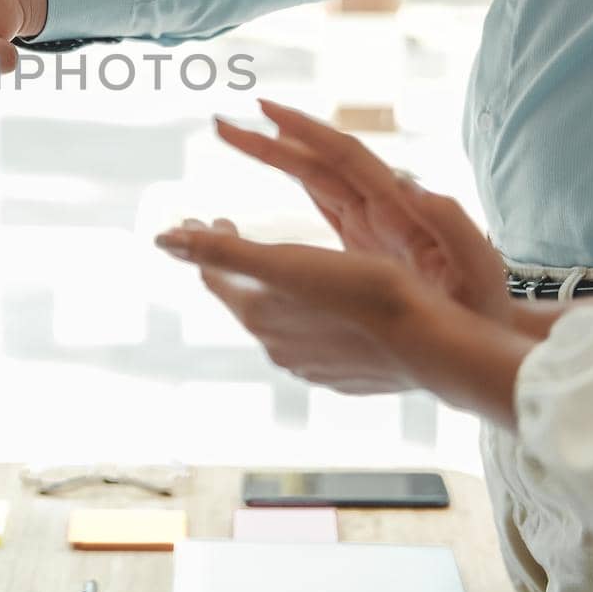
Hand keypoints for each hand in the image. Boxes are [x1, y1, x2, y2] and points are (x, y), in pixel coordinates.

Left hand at [155, 218, 529, 427]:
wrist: (431, 342)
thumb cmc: (362, 291)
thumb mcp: (285, 260)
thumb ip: (221, 250)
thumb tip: (161, 239)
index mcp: (258, 315)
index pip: (215, 274)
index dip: (207, 241)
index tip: (208, 215)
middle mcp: (276, 347)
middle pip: (243, 299)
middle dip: (236, 264)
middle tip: (234, 231)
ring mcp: (310, 366)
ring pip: (277, 322)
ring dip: (271, 291)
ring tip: (280, 268)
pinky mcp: (343, 376)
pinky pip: (312, 340)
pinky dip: (306, 315)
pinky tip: (325, 307)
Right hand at [215, 100, 512, 325]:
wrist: (492, 335)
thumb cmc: (487, 306)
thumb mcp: (479, 270)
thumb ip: (453, 226)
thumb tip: (419, 187)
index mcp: (400, 209)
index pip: (345, 157)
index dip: (306, 131)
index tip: (264, 110)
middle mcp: (383, 207)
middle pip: (320, 161)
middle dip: (272, 139)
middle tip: (222, 123)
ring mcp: (373, 224)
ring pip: (316, 178)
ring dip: (276, 155)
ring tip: (233, 136)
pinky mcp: (367, 244)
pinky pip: (324, 204)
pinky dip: (297, 182)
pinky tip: (278, 174)